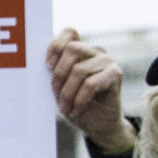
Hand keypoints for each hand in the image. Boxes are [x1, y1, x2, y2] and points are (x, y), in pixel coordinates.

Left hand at [47, 29, 133, 151]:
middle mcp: (95, 51)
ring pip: (80, 70)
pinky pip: (91, 83)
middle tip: (55, 94)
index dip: (56, 45)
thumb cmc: (76, 104)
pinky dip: (79, 100)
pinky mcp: (115, 73)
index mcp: (81, 49)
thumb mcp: (61, 87)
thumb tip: (42, 64)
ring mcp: (107, 60)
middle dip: (59, 74)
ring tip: (65, 108)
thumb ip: (56, 72)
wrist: (99, 125)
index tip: (48, 67)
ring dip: (68, 92)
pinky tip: (76, 110)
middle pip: (72, 49)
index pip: (69, 32)